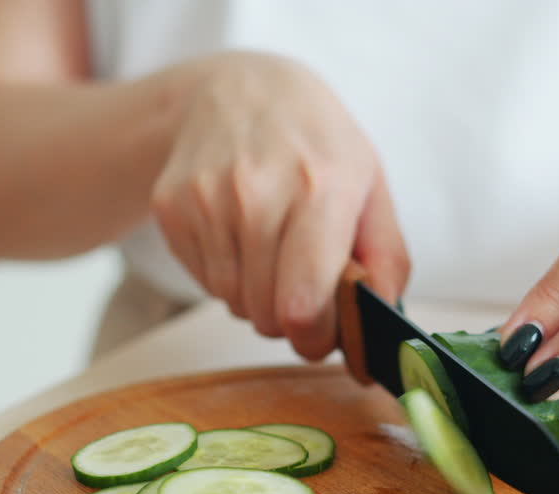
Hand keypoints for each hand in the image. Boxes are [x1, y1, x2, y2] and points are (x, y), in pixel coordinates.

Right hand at [151, 52, 408, 359]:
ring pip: (232, 301)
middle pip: (267, 315)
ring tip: (270, 251)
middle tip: (300, 285)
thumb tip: (380, 329)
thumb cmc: (314, 144)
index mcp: (320, 188)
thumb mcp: (370, 186)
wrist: (237, 91)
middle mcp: (258, 192)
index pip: (303, 305)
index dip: (316, 337)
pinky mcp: (172, 207)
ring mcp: (207, 199)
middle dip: (289, 318)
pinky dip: (225, 275)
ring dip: (256, 296)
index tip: (323, 332)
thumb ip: (387, 260)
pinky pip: (202, 281)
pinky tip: (238, 235)